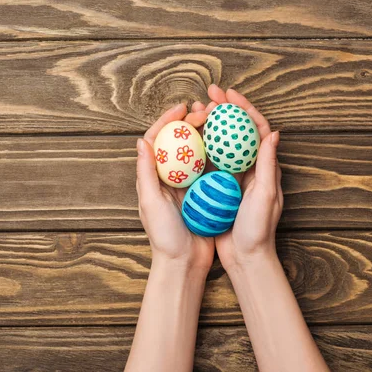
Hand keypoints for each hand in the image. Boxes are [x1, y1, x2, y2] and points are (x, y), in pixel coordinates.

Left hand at [136, 102, 213, 272]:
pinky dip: (220, 154)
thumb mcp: (151, 203)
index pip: (157, 140)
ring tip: (219, 120)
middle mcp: (170, 177)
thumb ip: (145, 173)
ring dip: (207, 134)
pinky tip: (231, 145)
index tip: (182, 108)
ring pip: (197, 151)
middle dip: (191, 122)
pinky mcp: (206, 193)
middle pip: (179, 141)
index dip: (168, 120)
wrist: (185, 263)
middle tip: (206, 111)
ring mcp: (189, 185)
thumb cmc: (164, 236)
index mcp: (154, 177)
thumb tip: (141, 141)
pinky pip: (213, 168)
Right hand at [206, 85, 282, 271]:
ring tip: (194, 109)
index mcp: (265, 166)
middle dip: (224, 109)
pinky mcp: (219, 187)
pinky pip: (209, 160)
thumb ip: (269, 164)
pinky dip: (199, 146)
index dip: (243, 107)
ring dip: (209, 124)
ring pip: (221, 142)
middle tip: (207, 94)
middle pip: (236, 130)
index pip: (256, 128)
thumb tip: (272, 132)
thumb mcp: (265, 195)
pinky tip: (186, 139)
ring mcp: (233, 177)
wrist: (245, 257)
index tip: (227, 93)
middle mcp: (250, 167)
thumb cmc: (258, 228)